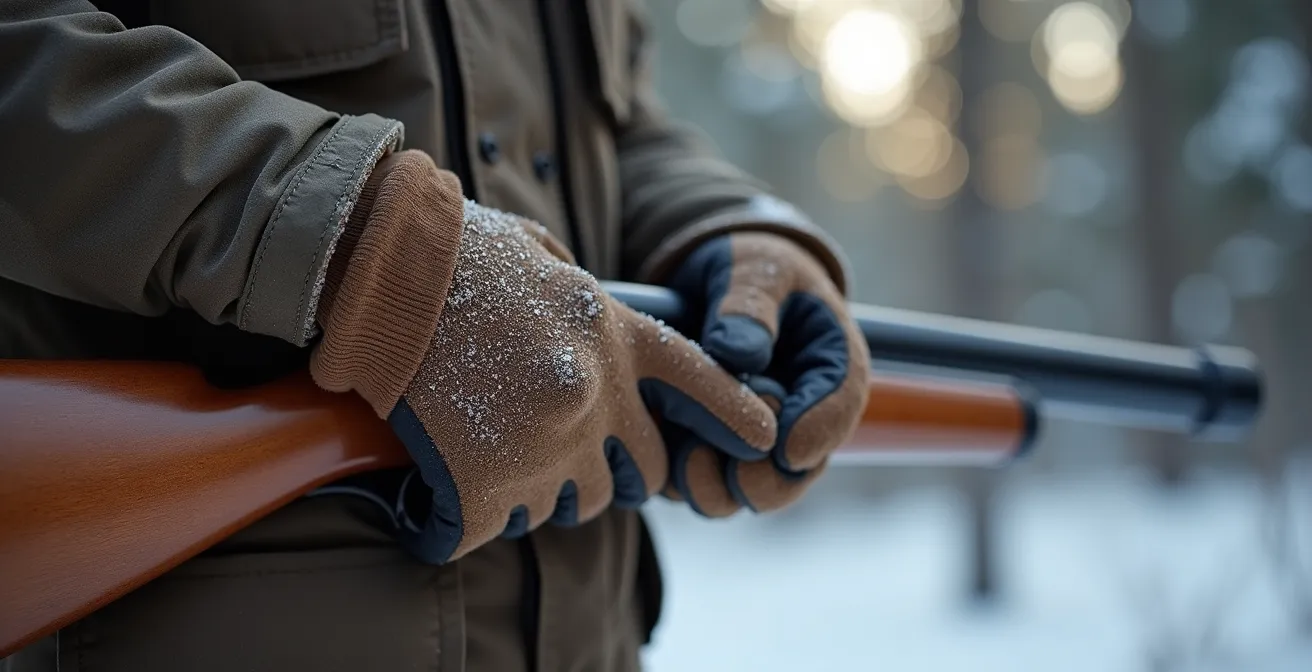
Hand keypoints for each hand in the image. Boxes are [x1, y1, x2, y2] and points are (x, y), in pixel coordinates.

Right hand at [309, 152, 776, 561]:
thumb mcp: (548, 261)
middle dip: (612, 472)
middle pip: (640, 475)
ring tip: (485, 453)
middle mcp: (595, 396)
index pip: (704, 383)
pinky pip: (489, 530)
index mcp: (616, 336)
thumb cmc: (456, 251)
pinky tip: (436, 498)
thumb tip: (602, 341)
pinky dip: (461, 520)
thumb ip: (589, 308)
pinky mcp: (482, 484)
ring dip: (537, 491)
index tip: (763, 439)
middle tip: (560, 450)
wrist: (377, 270)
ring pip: (570, 506)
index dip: (735, 416)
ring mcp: (543, 445)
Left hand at [662, 232, 868, 515]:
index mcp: (831, 365)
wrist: (709, 279)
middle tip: (738, 474)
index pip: (840, 404)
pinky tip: (658, 459)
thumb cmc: (748, 267)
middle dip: (769, 479)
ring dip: (722, 488)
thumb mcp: (756, 269)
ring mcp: (756, 438)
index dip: (819, 432)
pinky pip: (700, 480)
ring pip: (750, 488)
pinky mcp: (711, 449)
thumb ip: (750, 305)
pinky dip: (682, 479)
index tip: (789, 447)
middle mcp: (800, 414)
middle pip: (799, 468)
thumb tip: (740, 351)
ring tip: (689, 467)